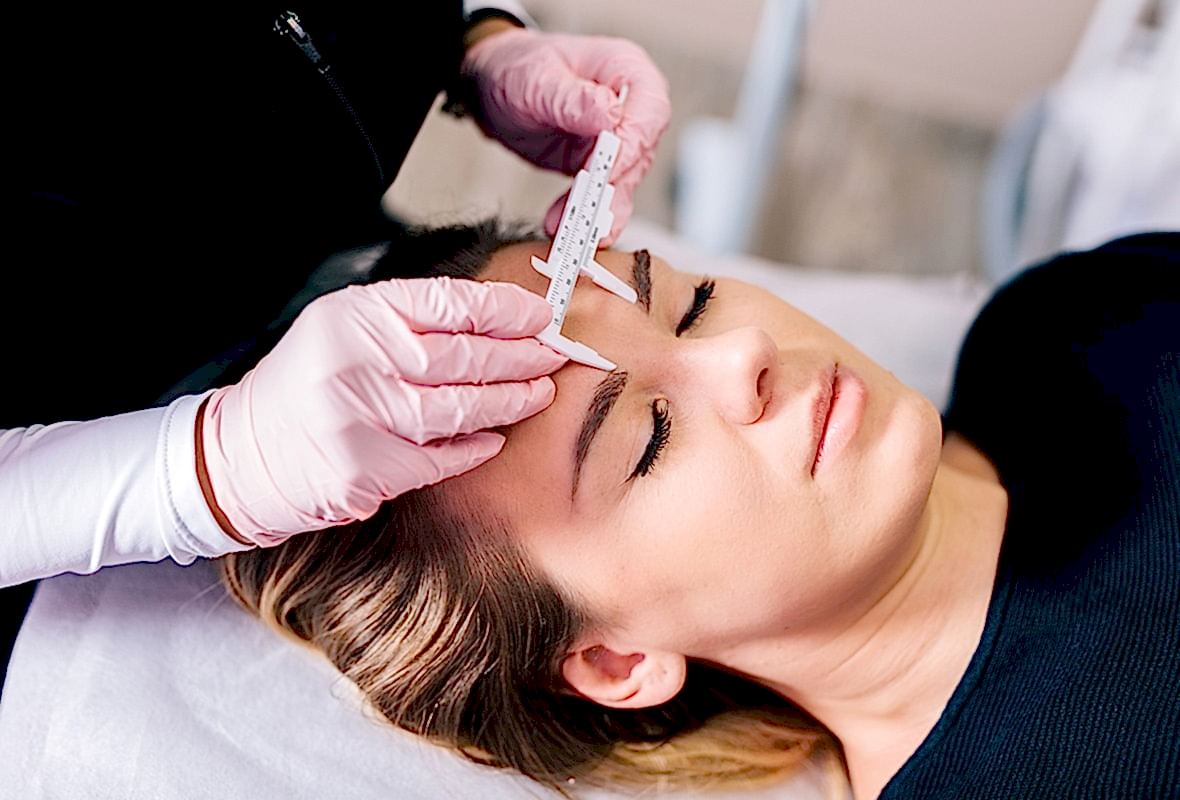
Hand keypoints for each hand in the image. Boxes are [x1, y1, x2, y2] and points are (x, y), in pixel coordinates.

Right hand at [198, 277, 564, 545]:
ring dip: (508, 401)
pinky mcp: (364, 469)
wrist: (244, 452)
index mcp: (354, 315)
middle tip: (554, 354)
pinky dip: (473, 448)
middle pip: (461, 356)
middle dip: (519, 355)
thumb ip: (410, 320)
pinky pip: (438, 457)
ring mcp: (359, 418)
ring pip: (457, 408)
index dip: (503, 309)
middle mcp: (355, 361)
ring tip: (538, 392)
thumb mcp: (345, 328)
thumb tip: (496, 320)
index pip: (447, 304)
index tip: (540, 314)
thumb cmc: (308, 383)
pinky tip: (496, 438)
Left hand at [461, 28, 670, 246]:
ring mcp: (619, 139)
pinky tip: (561, 224)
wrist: (492, 86)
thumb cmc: (517, 67)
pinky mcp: (601, 166)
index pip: (649, 112)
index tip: (606, 171)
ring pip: (622, 183)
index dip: (633, 146)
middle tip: (584, 214)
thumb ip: (573, 98)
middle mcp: (631, 105)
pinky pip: (601, 196)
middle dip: (612, 189)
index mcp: (626, 70)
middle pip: (640, 154)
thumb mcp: (537, 79)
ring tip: (568, 229)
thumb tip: (609, 114)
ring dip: (595, 210)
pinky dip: (582, 215)